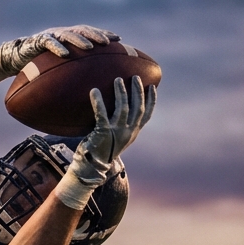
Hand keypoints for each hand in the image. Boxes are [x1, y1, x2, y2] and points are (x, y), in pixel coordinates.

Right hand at [0, 25, 119, 84]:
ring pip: (68, 34)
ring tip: (91, 46)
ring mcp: (50, 36)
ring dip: (80, 39)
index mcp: (70, 38)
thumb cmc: (39, 68)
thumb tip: (94, 87)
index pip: (91, 33)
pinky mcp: (37, 41)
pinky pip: (48, 42)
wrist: (15, 61)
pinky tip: (65, 53)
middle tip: (109, 42)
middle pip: (83, 30)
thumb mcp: (59, 69)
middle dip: (97, 35)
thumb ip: (74, 71)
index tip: (120, 41)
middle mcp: (62, 33)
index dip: (105, 35)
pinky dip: (57, 47)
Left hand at [52, 76, 155, 210]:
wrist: (91, 167)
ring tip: (117, 79)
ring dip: (121, 92)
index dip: (151, 100)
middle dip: (138, 91)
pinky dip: (98, 101)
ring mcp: (116, 133)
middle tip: (134, 77)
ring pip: (123, 109)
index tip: (153, 86)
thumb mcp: (116, 138)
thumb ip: (121, 125)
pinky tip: (94, 90)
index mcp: (132, 133)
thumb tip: (120, 108)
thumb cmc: (101, 149)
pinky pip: (101, 114)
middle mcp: (127, 133)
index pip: (147, 115)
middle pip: (137, 108)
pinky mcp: (102, 133)